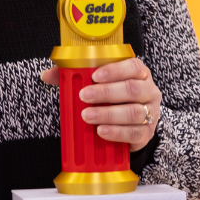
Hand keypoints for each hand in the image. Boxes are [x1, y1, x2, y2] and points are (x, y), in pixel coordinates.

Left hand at [39, 57, 161, 150]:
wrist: (131, 126)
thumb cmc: (114, 99)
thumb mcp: (98, 85)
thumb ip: (74, 76)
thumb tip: (48, 75)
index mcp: (139, 74)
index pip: (133, 66)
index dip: (115, 70)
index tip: (94, 75)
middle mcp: (149, 91)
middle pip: (132, 89)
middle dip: (106, 93)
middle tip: (84, 96)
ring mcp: (151, 113)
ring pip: (134, 112)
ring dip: (108, 114)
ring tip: (88, 116)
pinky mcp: (147, 133)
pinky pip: (135, 133)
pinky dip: (117, 132)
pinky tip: (102, 131)